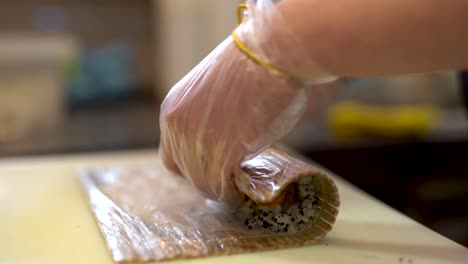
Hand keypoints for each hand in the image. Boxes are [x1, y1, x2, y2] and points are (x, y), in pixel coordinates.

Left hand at [160, 37, 308, 203]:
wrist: (270, 53)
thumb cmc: (251, 66)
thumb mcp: (212, 93)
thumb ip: (208, 121)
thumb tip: (225, 141)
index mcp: (172, 110)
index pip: (171, 155)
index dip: (190, 166)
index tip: (210, 167)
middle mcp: (176, 128)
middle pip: (185, 173)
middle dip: (206, 178)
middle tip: (228, 178)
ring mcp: (197, 141)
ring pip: (202, 183)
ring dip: (220, 189)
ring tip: (236, 186)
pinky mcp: (221, 153)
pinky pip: (220, 187)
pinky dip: (230, 194)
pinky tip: (241, 190)